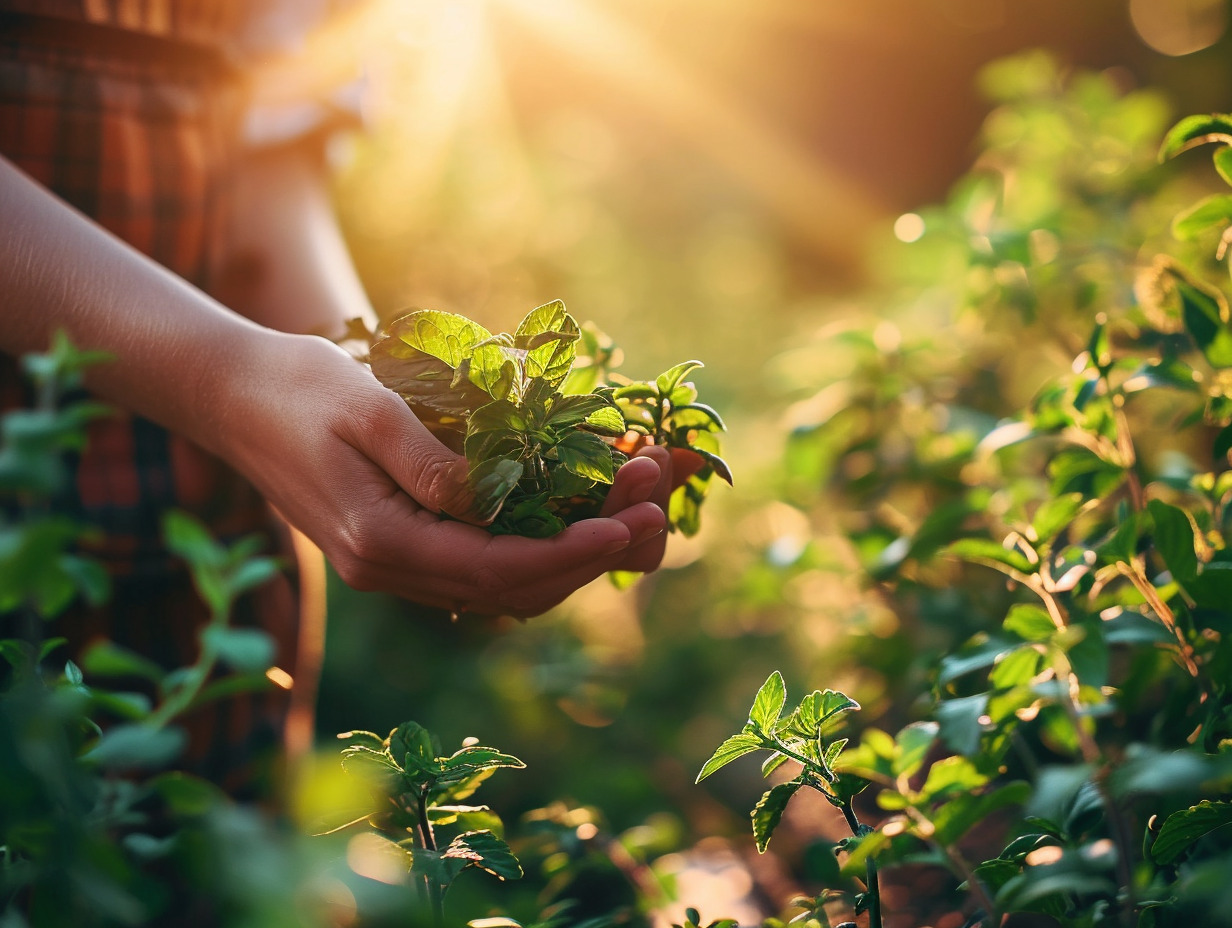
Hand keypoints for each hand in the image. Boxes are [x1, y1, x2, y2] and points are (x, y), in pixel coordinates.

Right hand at [215, 332, 668, 617]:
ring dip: (571, 558)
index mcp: (379, 540)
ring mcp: (391, 566)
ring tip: (632, 512)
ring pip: (500, 589)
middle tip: (652, 512)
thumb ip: (430, 461)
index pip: (495, 567)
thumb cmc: (298, 387)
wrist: (234, 397)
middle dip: (588, 556)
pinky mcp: (398, 549)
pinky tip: (576, 520)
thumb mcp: (366, 408)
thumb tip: (494, 504)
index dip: (570, 552)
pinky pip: (481, 570)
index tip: (627, 524)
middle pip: (509, 590)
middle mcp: (388, 569)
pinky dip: (536, 553)